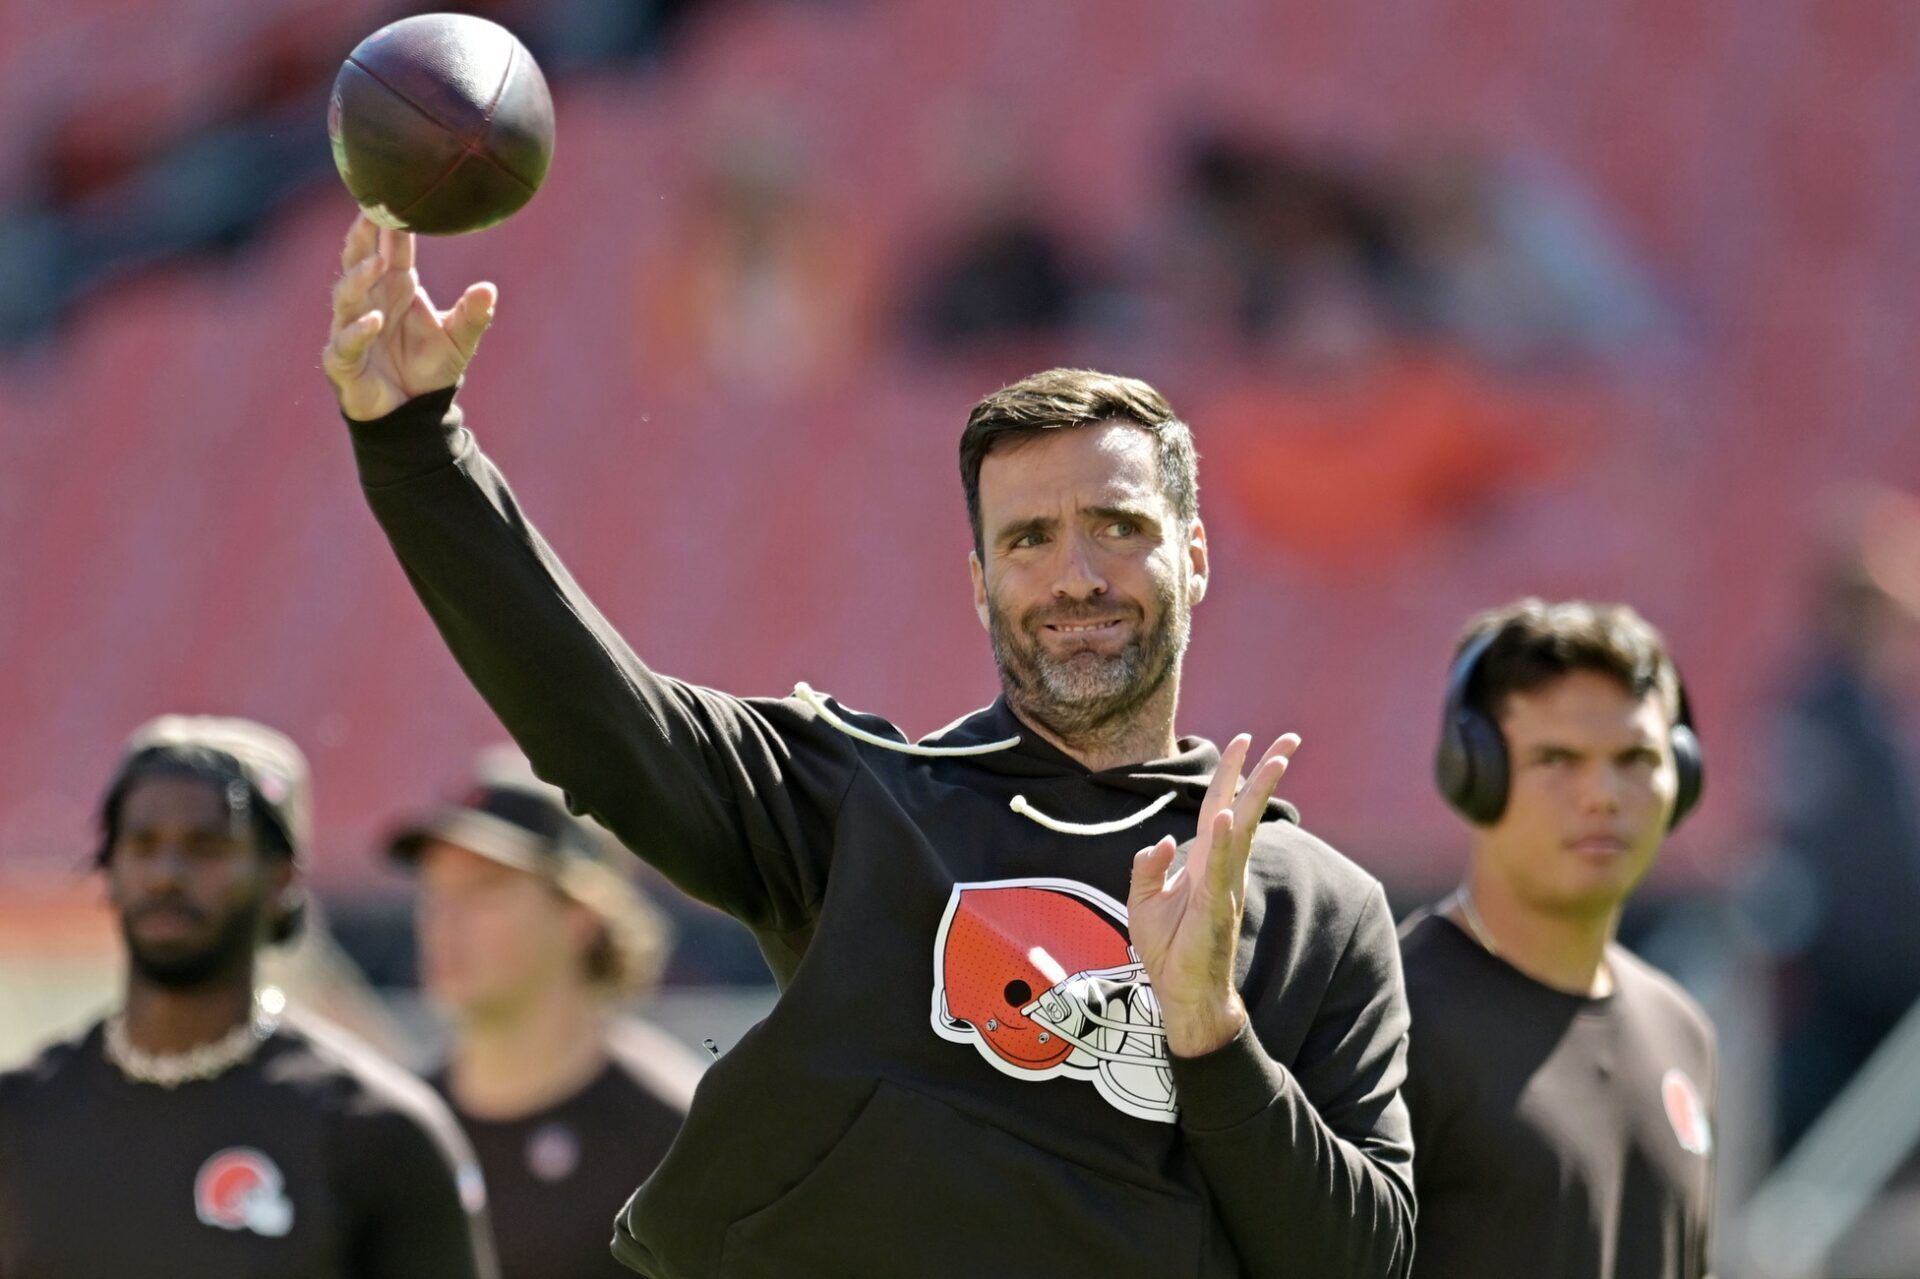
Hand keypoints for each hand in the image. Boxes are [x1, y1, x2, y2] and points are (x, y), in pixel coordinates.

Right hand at [322, 212, 495, 421]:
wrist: (415, 411)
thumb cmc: (431, 367)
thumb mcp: (460, 340)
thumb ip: (474, 315)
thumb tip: (489, 289)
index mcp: (396, 287)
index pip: (388, 249)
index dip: (387, 226)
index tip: (390, 199)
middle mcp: (370, 301)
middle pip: (358, 262)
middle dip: (362, 239)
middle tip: (370, 214)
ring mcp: (352, 328)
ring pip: (346, 297)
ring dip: (358, 279)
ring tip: (376, 265)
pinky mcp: (344, 360)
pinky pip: (345, 341)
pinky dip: (357, 330)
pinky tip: (373, 319)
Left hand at [1128, 731, 1299, 1057]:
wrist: (1183, 994)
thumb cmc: (1168, 952)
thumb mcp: (1143, 901)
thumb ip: (1148, 867)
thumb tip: (1163, 840)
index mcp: (1203, 861)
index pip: (1219, 806)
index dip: (1230, 773)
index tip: (1246, 740)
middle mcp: (1220, 865)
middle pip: (1243, 806)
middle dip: (1263, 770)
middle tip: (1289, 737)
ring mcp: (1224, 882)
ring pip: (1244, 827)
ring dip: (1258, 792)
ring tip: (1276, 759)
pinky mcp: (1217, 904)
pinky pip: (1221, 865)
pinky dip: (1223, 840)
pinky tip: (1228, 815)